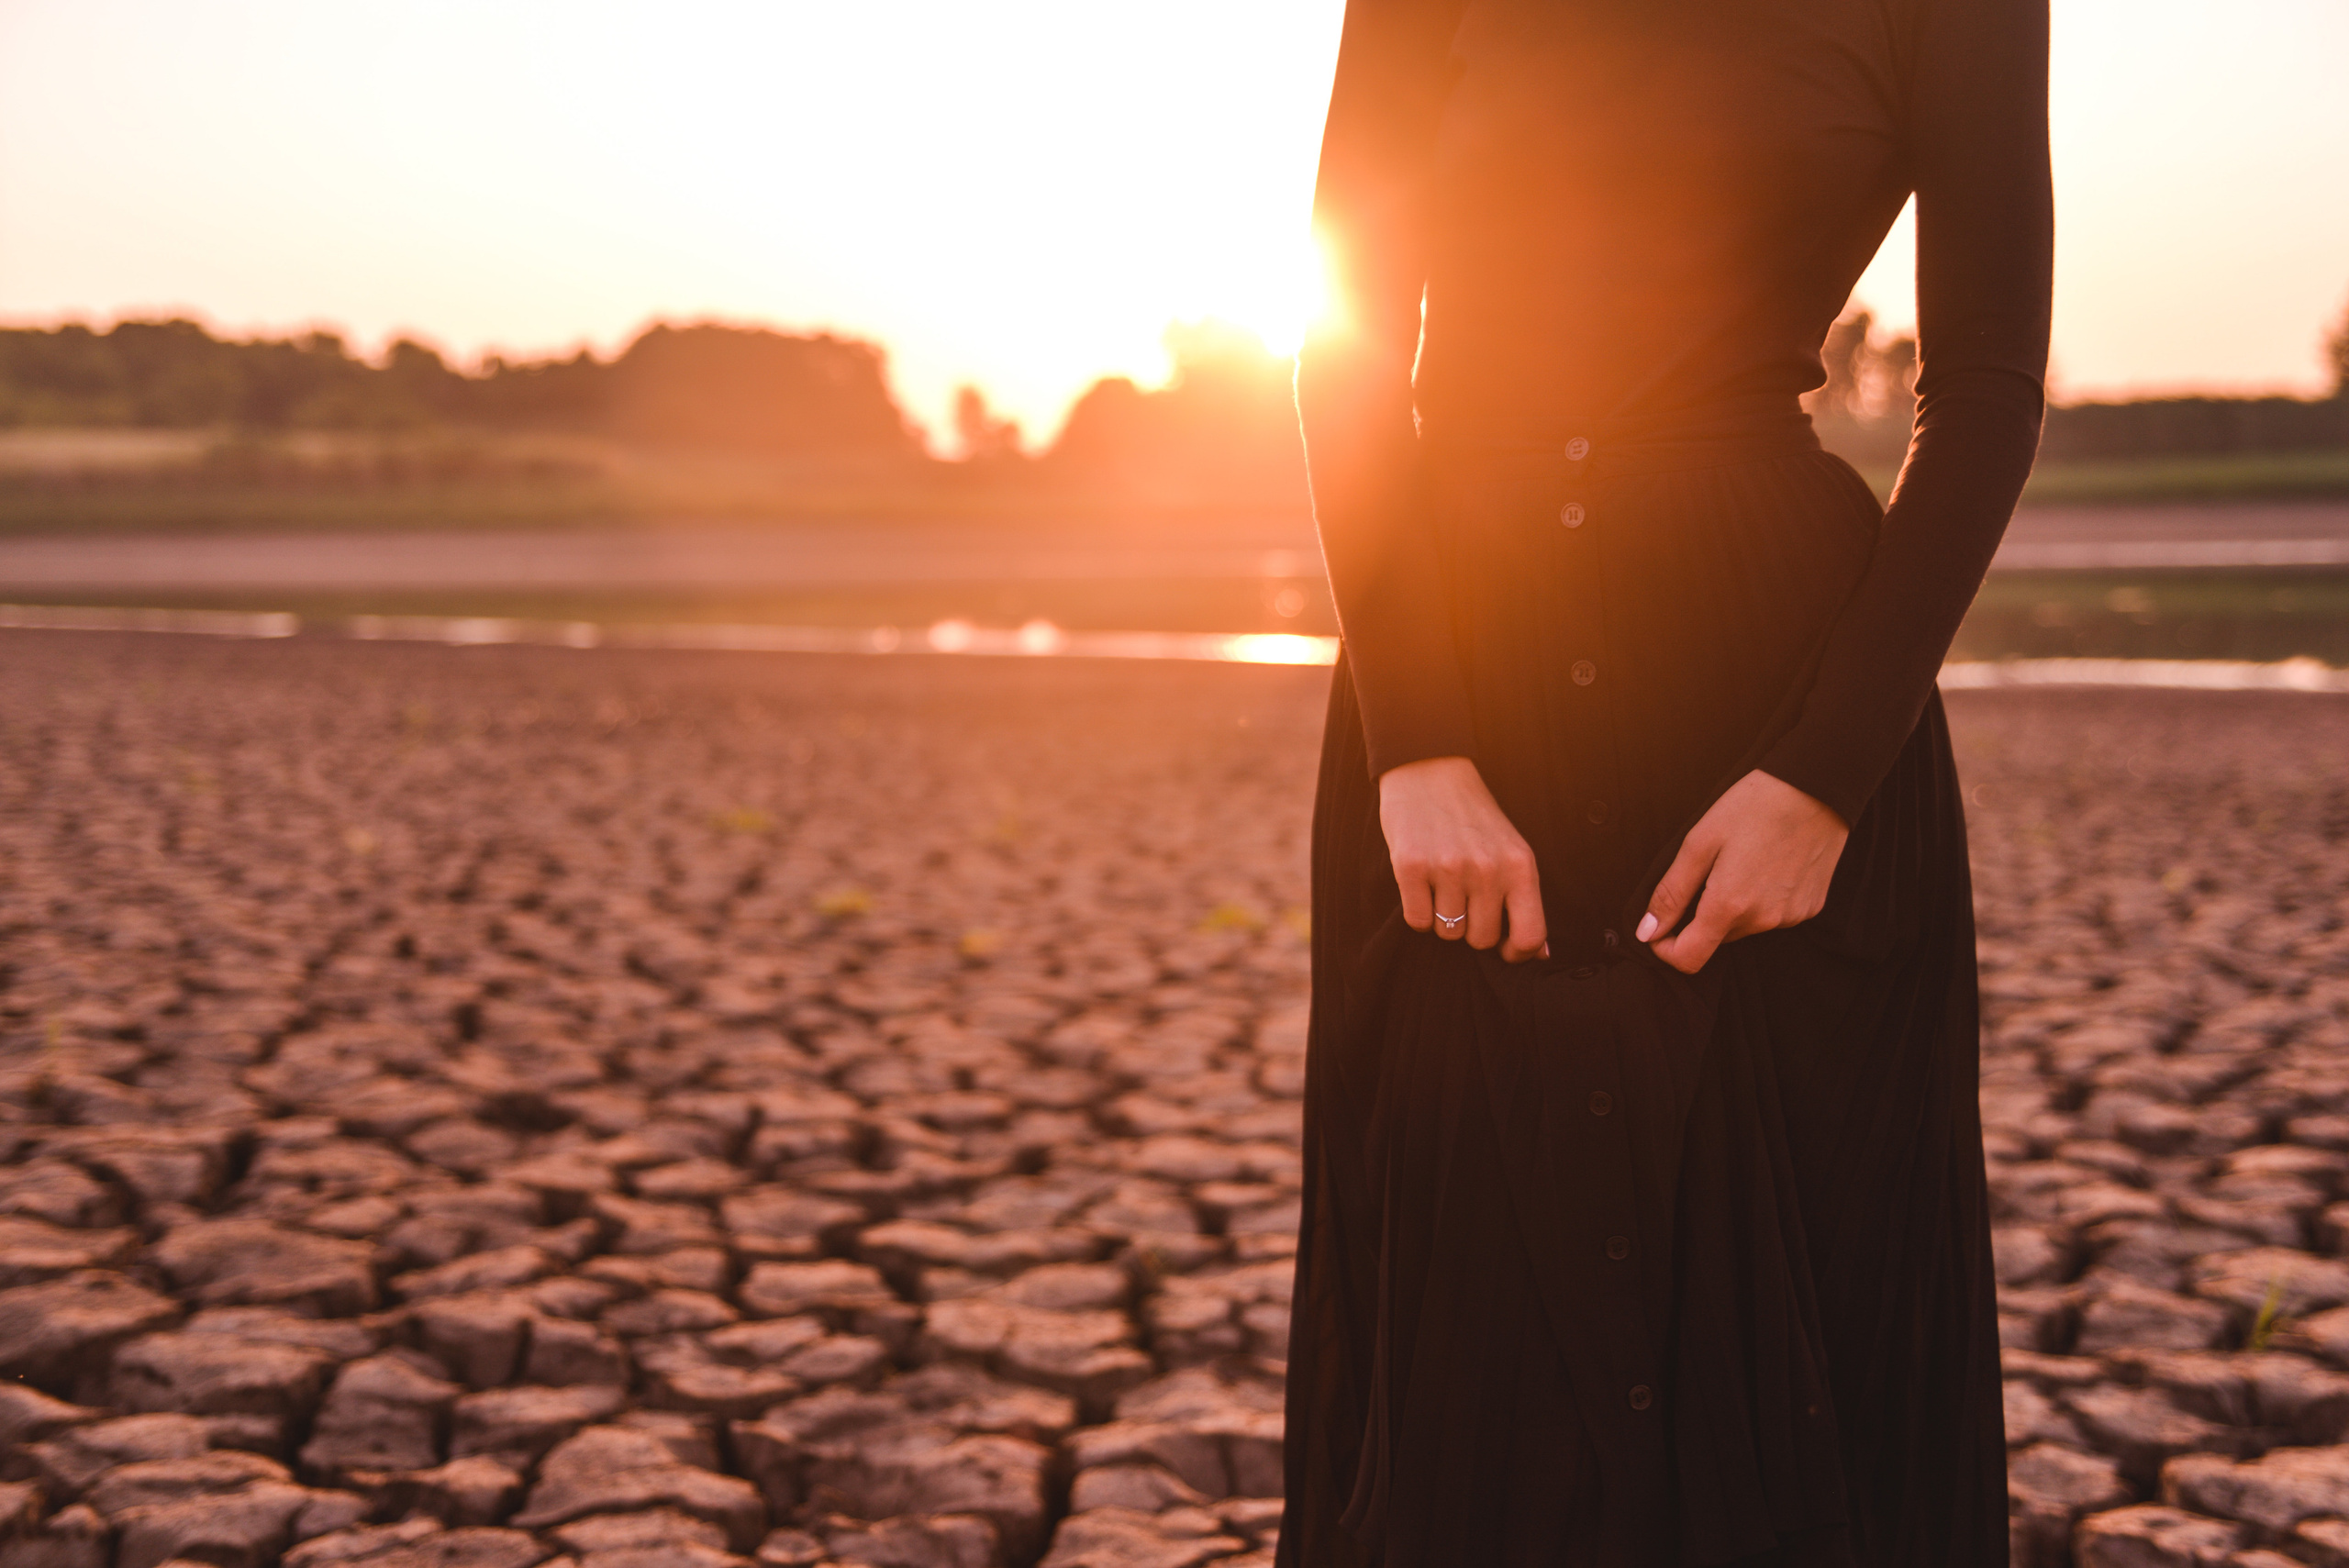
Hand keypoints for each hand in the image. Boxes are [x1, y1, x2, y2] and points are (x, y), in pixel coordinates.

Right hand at [1378, 756, 1548, 961]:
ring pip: (1448, 932)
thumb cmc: (1473, 818)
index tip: (1504, 947)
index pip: (1530, 936)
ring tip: (1442, 884)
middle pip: (1482, 939)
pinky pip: (1417, 920)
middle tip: (1465, 897)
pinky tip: (1422, 883)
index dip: (1517, 952)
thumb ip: (1525, 901)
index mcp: (1520, 866)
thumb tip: (1539, 956)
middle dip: (1472, 927)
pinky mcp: (1412, 867)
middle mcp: (1488, 869)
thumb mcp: (1512, 851)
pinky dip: (1418, 910)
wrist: (1429, 771)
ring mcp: (1449, 868)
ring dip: (1443, 917)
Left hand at [1639, 770, 1847, 974]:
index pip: (1689, 959)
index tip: (1660, 928)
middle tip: (1707, 871)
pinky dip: (1761, 899)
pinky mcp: (1810, 908)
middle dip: (1701, 916)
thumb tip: (1647, 931)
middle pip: (1716, 939)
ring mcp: (1790, 916)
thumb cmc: (1755, 806)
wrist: (1817, 788)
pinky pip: (1773, 916)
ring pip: (1744, 927)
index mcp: (1730, 905)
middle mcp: (1763, 920)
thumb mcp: (1699, 842)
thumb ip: (1671, 893)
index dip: (1666, 948)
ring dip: (1732, 906)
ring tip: (1740, 862)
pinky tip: (1766, 866)